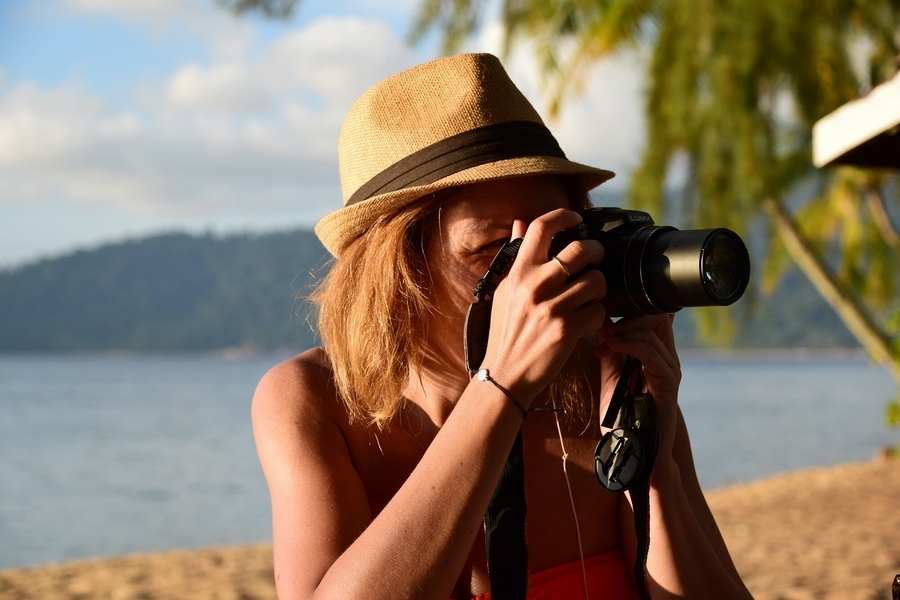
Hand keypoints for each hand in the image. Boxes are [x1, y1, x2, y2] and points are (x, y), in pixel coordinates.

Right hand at [481, 209, 606, 405]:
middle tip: (596, 259)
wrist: (505, 373)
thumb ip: (515, 256)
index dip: (563, 215)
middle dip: (596, 251)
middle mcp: (535, 286)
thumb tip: (519, 224)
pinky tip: (587, 319)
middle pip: (580, 250)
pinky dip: (598, 315)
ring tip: (591, 295)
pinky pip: (599, 311)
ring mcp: (552, 308)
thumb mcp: (503, 290)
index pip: (541, 227)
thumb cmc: (505, 332)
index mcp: (518, 272)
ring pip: (596, 281)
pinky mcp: (568, 330)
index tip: (575, 218)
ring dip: (600, 287)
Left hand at [595, 314, 681, 469]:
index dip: (630, 307)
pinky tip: (611, 345)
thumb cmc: (622, 415)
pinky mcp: (668, 384)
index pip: (653, 315)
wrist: (631, 448)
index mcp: (656, 353)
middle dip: (628, 315)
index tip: (603, 314)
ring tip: (603, 338)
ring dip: (623, 330)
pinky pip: (651, 354)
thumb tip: (601, 321)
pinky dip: (629, 345)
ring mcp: (670, 370)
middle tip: (604, 323)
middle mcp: (668, 358)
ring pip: (651, 333)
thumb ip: (610, 348)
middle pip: (657, 317)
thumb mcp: (611, 374)